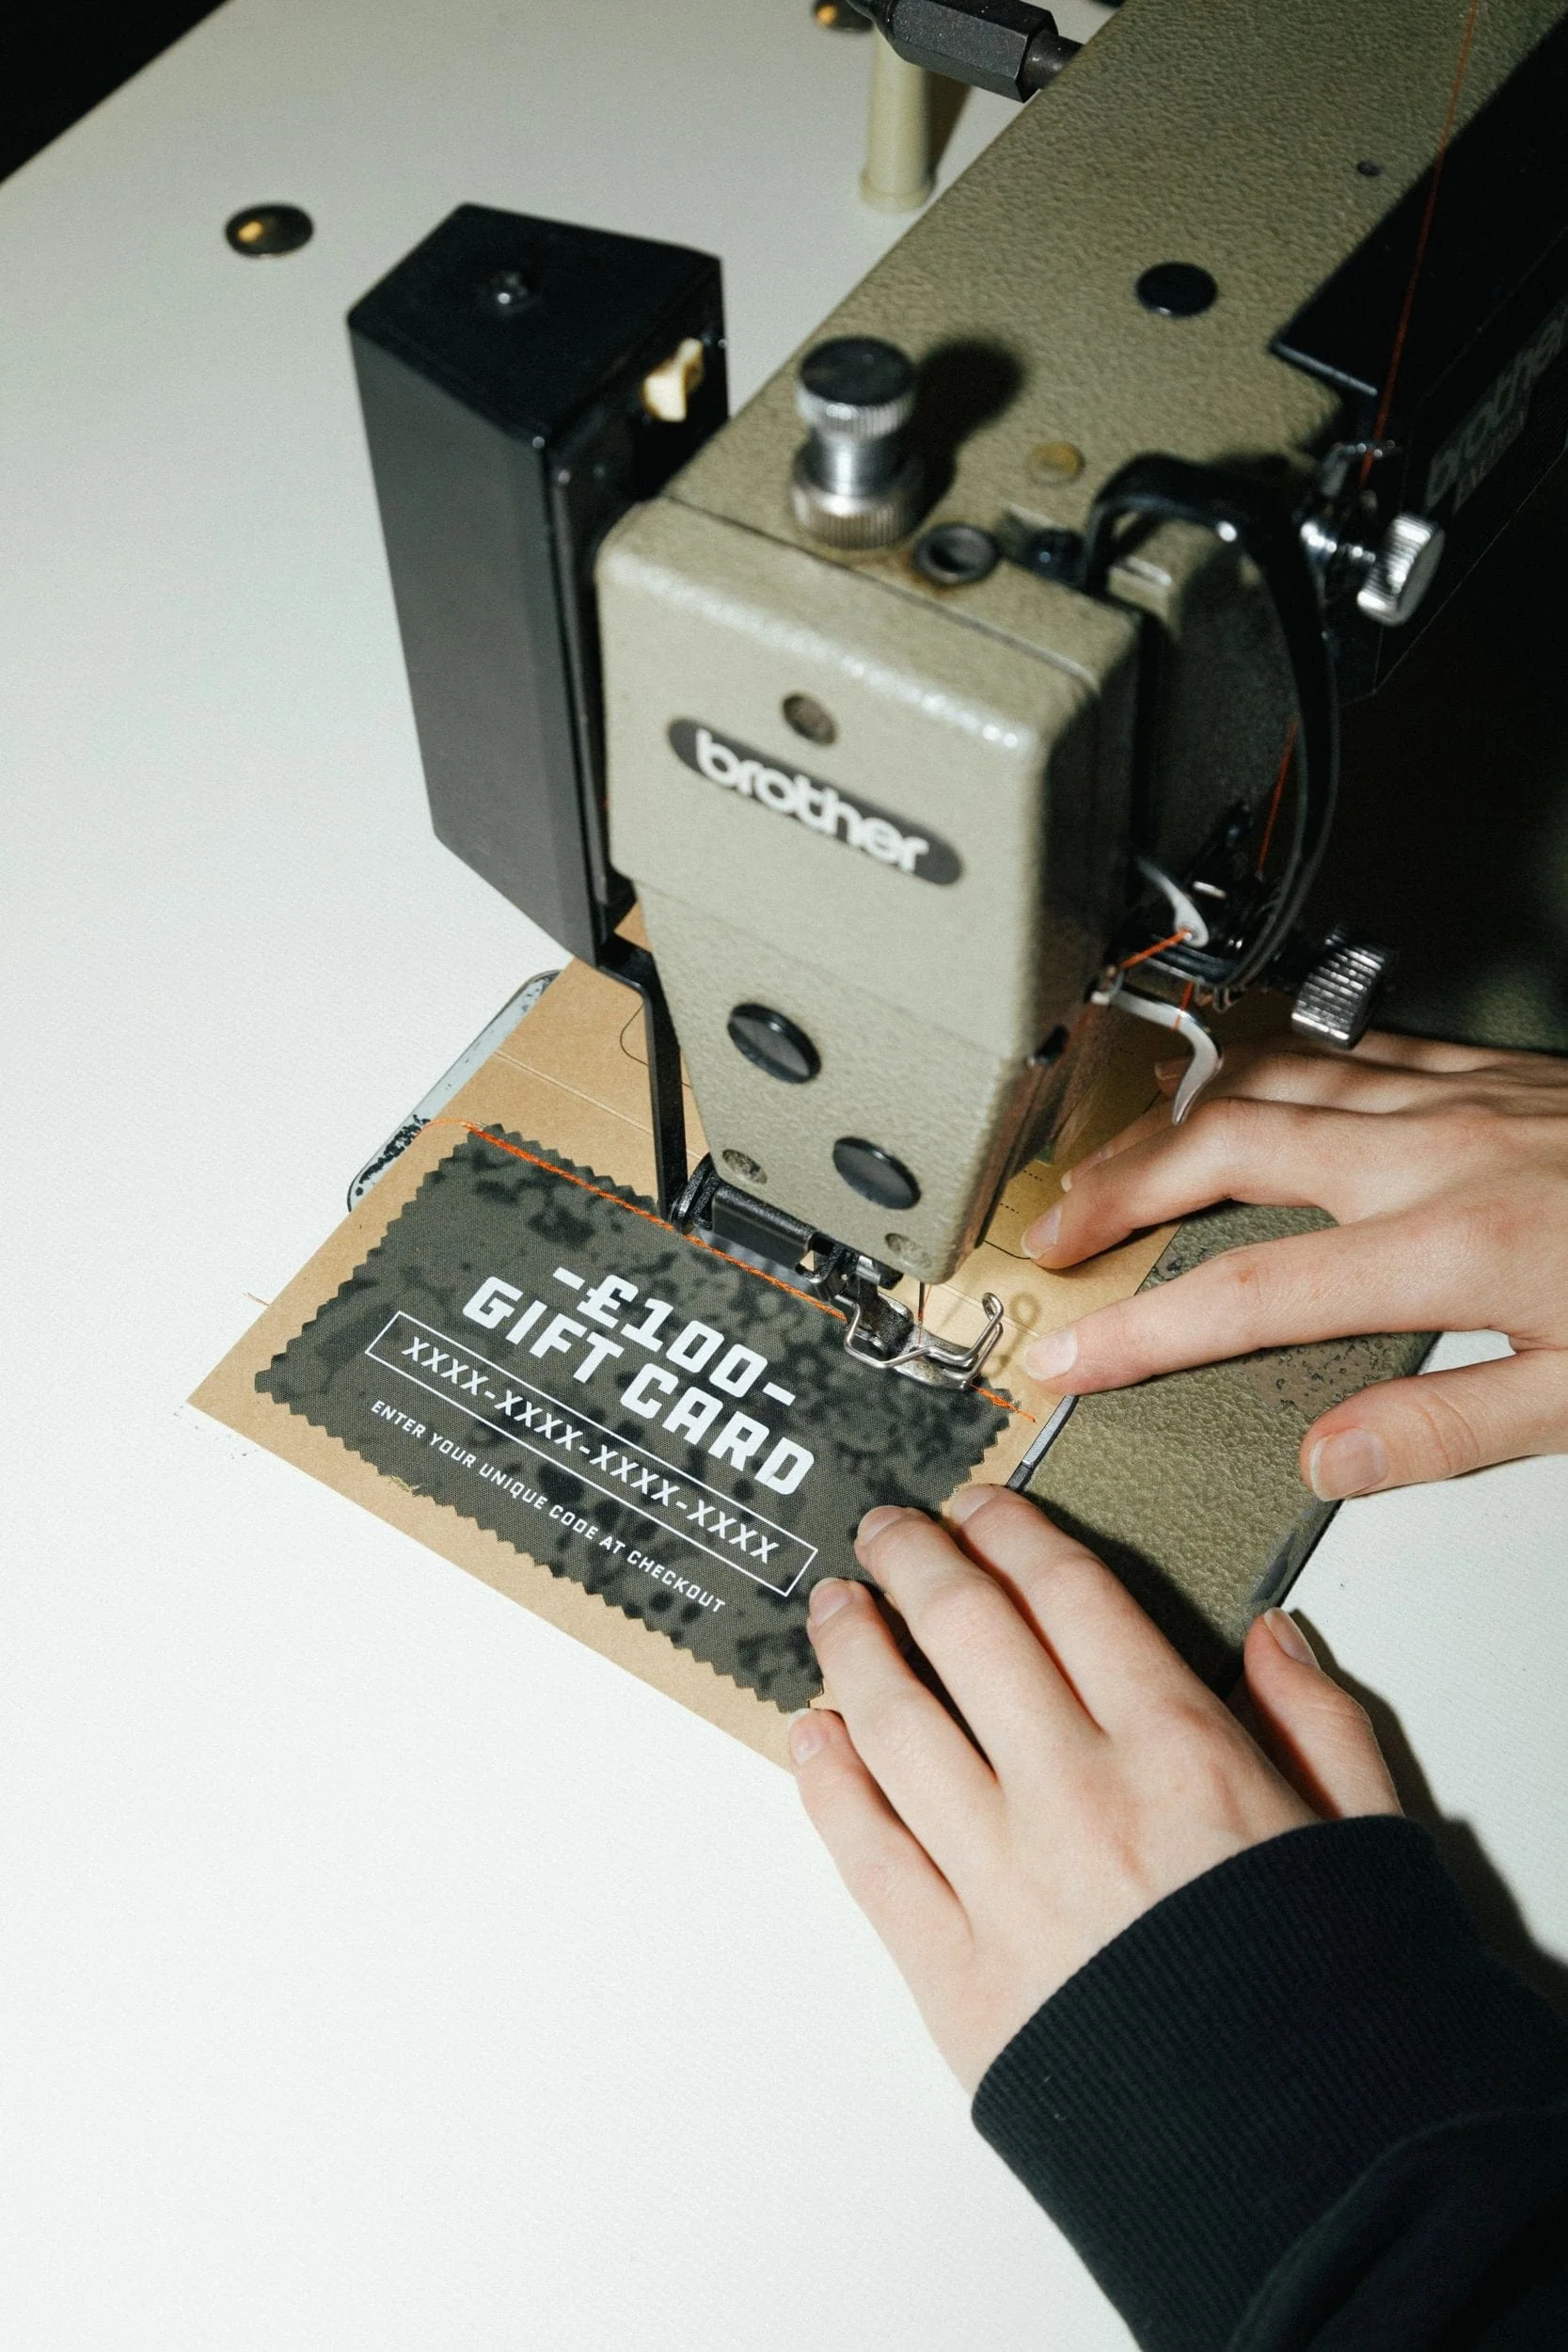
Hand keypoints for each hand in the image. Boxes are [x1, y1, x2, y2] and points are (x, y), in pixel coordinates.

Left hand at [790, 1488, 1397, 2091]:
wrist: (1300, 2167)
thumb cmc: (1332, 2008)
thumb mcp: (1364, 1836)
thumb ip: (1317, 1721)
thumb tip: (1272, 1637)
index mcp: (1178, 1751)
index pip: (1066, 1595)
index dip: (1011, 1532)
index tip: (981, 1507)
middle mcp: (1075, 1796)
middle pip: (964, 1633)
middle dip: (914, 1562)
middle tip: (885, 1529)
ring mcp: (1001, 1882)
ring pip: (894, 1725)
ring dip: (853, 1650)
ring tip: (834, 1609)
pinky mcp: (953, 1974)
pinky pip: (865, 1853)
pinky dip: (827, 1783)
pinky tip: (812, 1738)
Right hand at [1019, 1032, 1567, 1497]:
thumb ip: (1453, 1427)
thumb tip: (1331, 1456)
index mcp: (1450, 1247)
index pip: (1247, 1296)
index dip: (1136, 1328)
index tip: (1063, 1351)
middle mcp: (1434, 1153)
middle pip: (1225, 1145)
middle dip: (1116, 1184)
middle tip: (1050, 1225)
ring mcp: (1460, 1094)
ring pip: (1276, 1075)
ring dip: (1179, 1113)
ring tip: (1117, 1151)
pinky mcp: (1492, 1065)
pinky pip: (1349, 1045)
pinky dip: (1273, 1064)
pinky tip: (1254, 1081)